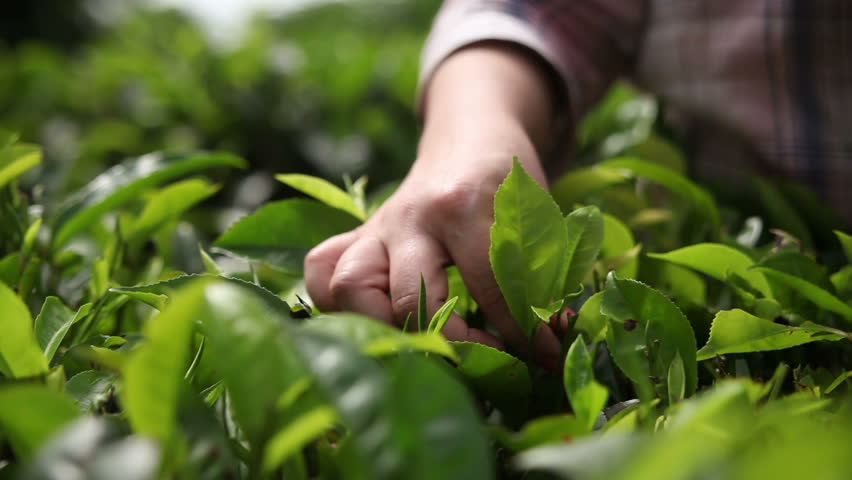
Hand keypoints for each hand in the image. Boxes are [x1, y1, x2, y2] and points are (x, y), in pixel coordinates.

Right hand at [304, 42, 563, 360]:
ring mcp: (376, 226)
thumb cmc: (505, 183)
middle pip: (411, 299)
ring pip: (348, 286)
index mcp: (463, 204)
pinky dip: (335, 301)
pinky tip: (374, 317)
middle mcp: (410, 216)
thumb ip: (538, 274)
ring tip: (422, 340)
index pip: (489, 287)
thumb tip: (547, 340)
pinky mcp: (356, 235)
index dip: (522, 332)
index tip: (543, 355)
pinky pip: (321, 270)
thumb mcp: (534, 215)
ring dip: (383, 327)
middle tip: (485, 355)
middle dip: (453, 344)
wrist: (468, 138)